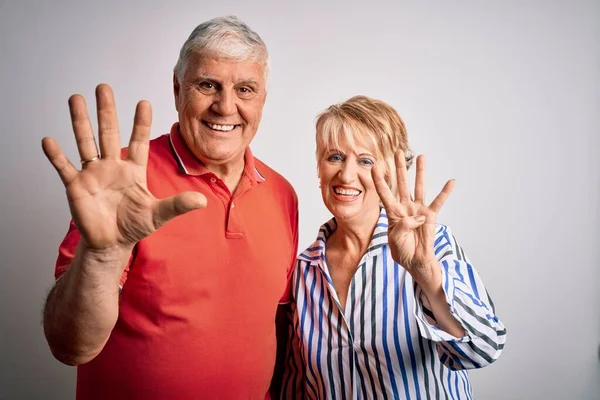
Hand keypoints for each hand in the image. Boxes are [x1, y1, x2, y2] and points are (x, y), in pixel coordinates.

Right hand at [42, 84, 206, 254]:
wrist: (112, 243)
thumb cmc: (134, 226)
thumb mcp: (158, 214)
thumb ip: (178, 205)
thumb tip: (203, 200)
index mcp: (133, 170)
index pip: (138, 142)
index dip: (141, 123)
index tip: (144, 102)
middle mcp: (112, 167)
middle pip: (108, 133)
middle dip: (106, 111)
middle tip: (103, 87)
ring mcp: (93, 174)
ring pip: (85, 142)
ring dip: (80, 121)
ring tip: (75, 98)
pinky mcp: (76, 187)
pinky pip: (64, 168)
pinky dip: (56, 155)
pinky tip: (49, 140)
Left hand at [371, 150, 453, 288]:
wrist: (415, 261)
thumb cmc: (402, 251)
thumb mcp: (395, 240)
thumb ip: (403, 227)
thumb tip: (417, 217)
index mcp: (393, 213)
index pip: (384, 193)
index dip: (379, 180)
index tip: (375, 166)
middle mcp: (405, 207)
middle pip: (401, 183)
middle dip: (399, 168)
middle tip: (398, 152)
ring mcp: (418, 210)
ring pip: (419, 187)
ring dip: (420, 172)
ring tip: (421, 157)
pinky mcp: (430, 216)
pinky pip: (439, 202)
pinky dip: (445, 192)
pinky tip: (451, 181)